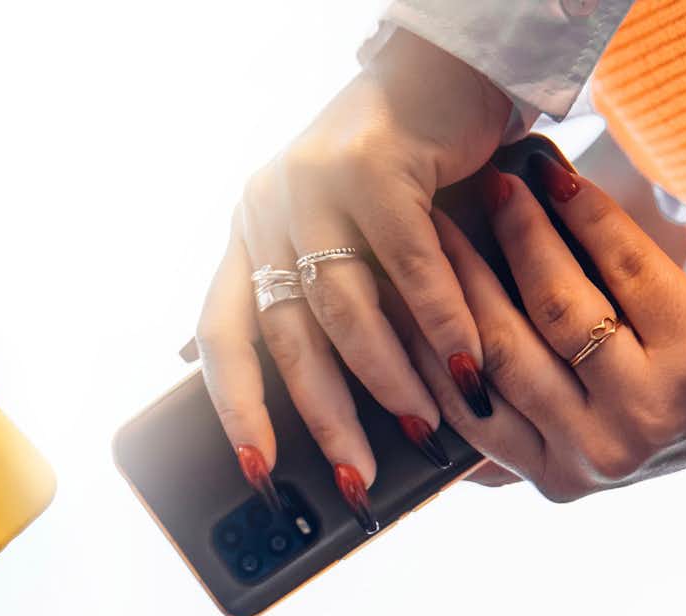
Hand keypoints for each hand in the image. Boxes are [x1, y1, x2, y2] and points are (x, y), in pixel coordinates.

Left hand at [197, 32, 510, 509]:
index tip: (259, 469)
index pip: (222, 334)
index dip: (236, 407)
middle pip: (288, 337)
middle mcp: (266, 208)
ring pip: (345, 308)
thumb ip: (333, 308)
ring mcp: (312, 182)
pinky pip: (406, 266)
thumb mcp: (354, 241)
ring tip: (422, 423)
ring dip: (388, 377)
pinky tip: (464, 363)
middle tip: (358, 475)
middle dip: (326, 418)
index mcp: (250, 232)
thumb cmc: (408, 169)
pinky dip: (440, 321)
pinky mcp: (370, 163)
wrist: (449, 70)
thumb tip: (318, 402)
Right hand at [409, 157, 685, 498]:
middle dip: (457, 274)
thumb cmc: (673, 401)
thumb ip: (512, 435)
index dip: (424, 334)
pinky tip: (557, 178)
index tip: (395, 272)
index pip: (465, 400)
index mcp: (557, 476)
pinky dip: (584, 214)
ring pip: (556, 306)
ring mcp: (650, 406)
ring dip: (519, 234)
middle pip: (498, 350)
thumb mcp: (587, 437)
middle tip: (428, 216)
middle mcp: (599, 452)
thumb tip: (415, 403)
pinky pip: (621, 265)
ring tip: (496, 184)